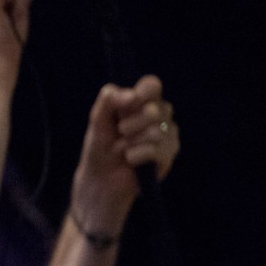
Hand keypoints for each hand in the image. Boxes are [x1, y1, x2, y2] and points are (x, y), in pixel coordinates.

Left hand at [72, 75, 178, 231]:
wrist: (100, 180)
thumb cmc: (99, 149)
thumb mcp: (98, 122)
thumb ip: (108, 101)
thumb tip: (130, 94)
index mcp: (141, 103)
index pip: (152, 86)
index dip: (145, 91)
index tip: (130, 101)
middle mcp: (158, 116)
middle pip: (155, 108)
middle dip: (132, 121)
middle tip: (120, 131)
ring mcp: (166, 135)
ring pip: (157, 131)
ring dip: (133, 142)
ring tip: (123, 150)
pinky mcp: (168, 156)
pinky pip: (158, 149)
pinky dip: (139, 154)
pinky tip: (131, 160)